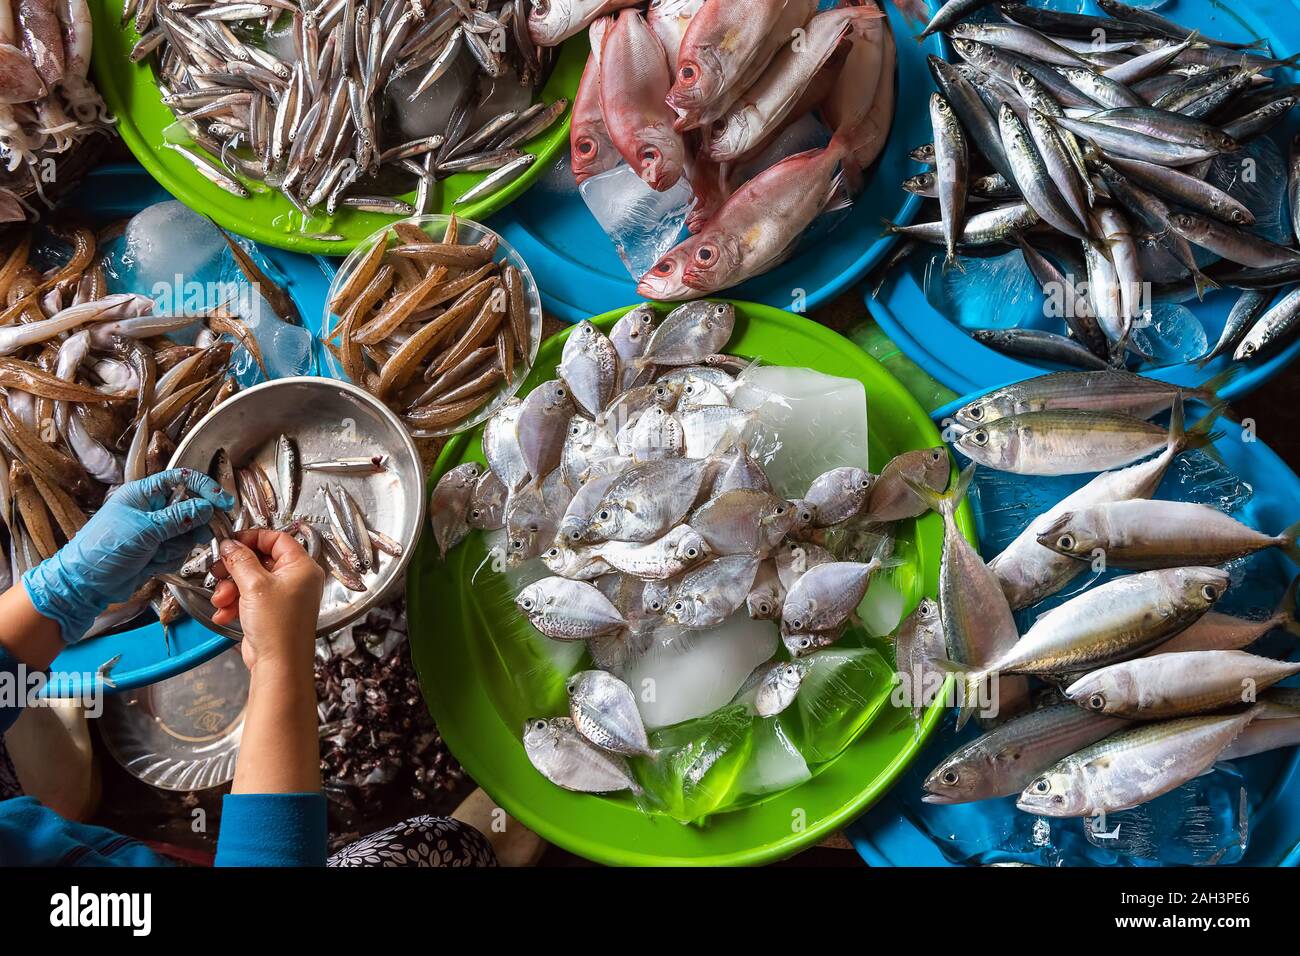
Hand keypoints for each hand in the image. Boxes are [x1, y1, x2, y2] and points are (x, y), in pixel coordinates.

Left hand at [22, 469, 232, 642]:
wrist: (85, 584)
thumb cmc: (105, 549)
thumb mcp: (145, 530)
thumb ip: (179, 518)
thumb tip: (206, 507)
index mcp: (143, 494)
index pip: (180, 480)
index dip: (204, 488)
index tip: (222, 502)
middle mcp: (151, 510)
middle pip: (190, 509)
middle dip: (193, 525)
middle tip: (198, 535)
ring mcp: (155, 531)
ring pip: (187, 533)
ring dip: (178, 546)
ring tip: (157, 554)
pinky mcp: (156, 550)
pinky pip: (179, 551)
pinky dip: (170, 558)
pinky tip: (152, 564)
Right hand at [209, 530, 324, 671]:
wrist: (279, 664)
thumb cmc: (278, 626)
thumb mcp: (254, 585)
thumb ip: (240, 560)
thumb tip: (231, 544)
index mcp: (302, 567)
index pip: (278, 539)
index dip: (253, 538)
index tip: (232, 542)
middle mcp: (296, 580)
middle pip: (260, 560)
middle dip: (236, 568)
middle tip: (219, 570)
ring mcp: (283, 596)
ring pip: (250, 580)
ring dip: (231, 588)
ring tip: (222, 599)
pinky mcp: (271, 611)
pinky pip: (248, 598)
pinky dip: (234, 603)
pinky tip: (224, 613)